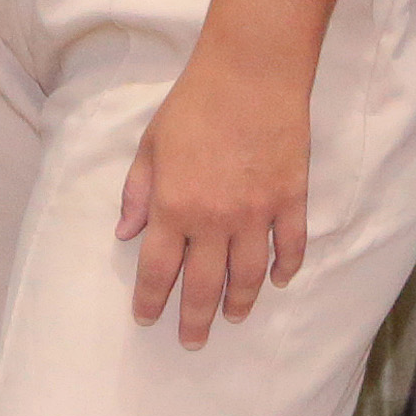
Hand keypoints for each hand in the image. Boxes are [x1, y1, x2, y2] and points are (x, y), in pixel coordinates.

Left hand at [118, 41, 309, 346]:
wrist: (251, 72)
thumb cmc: (195, 103)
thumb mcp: (151, 144)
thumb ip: (137, 192)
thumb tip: (126, 233)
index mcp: (173, 206)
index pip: (157, 270)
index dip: (151, 300)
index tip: (148, 318)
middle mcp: (214, 220)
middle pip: (202, 286)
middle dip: (194, 320)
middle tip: (191, 342)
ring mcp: (256, 213)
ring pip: (248, 276)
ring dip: (239, 302)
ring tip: (233, 318)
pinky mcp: (290, 200)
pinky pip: (289, 247)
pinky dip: (285, 268)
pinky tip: (277, 280)